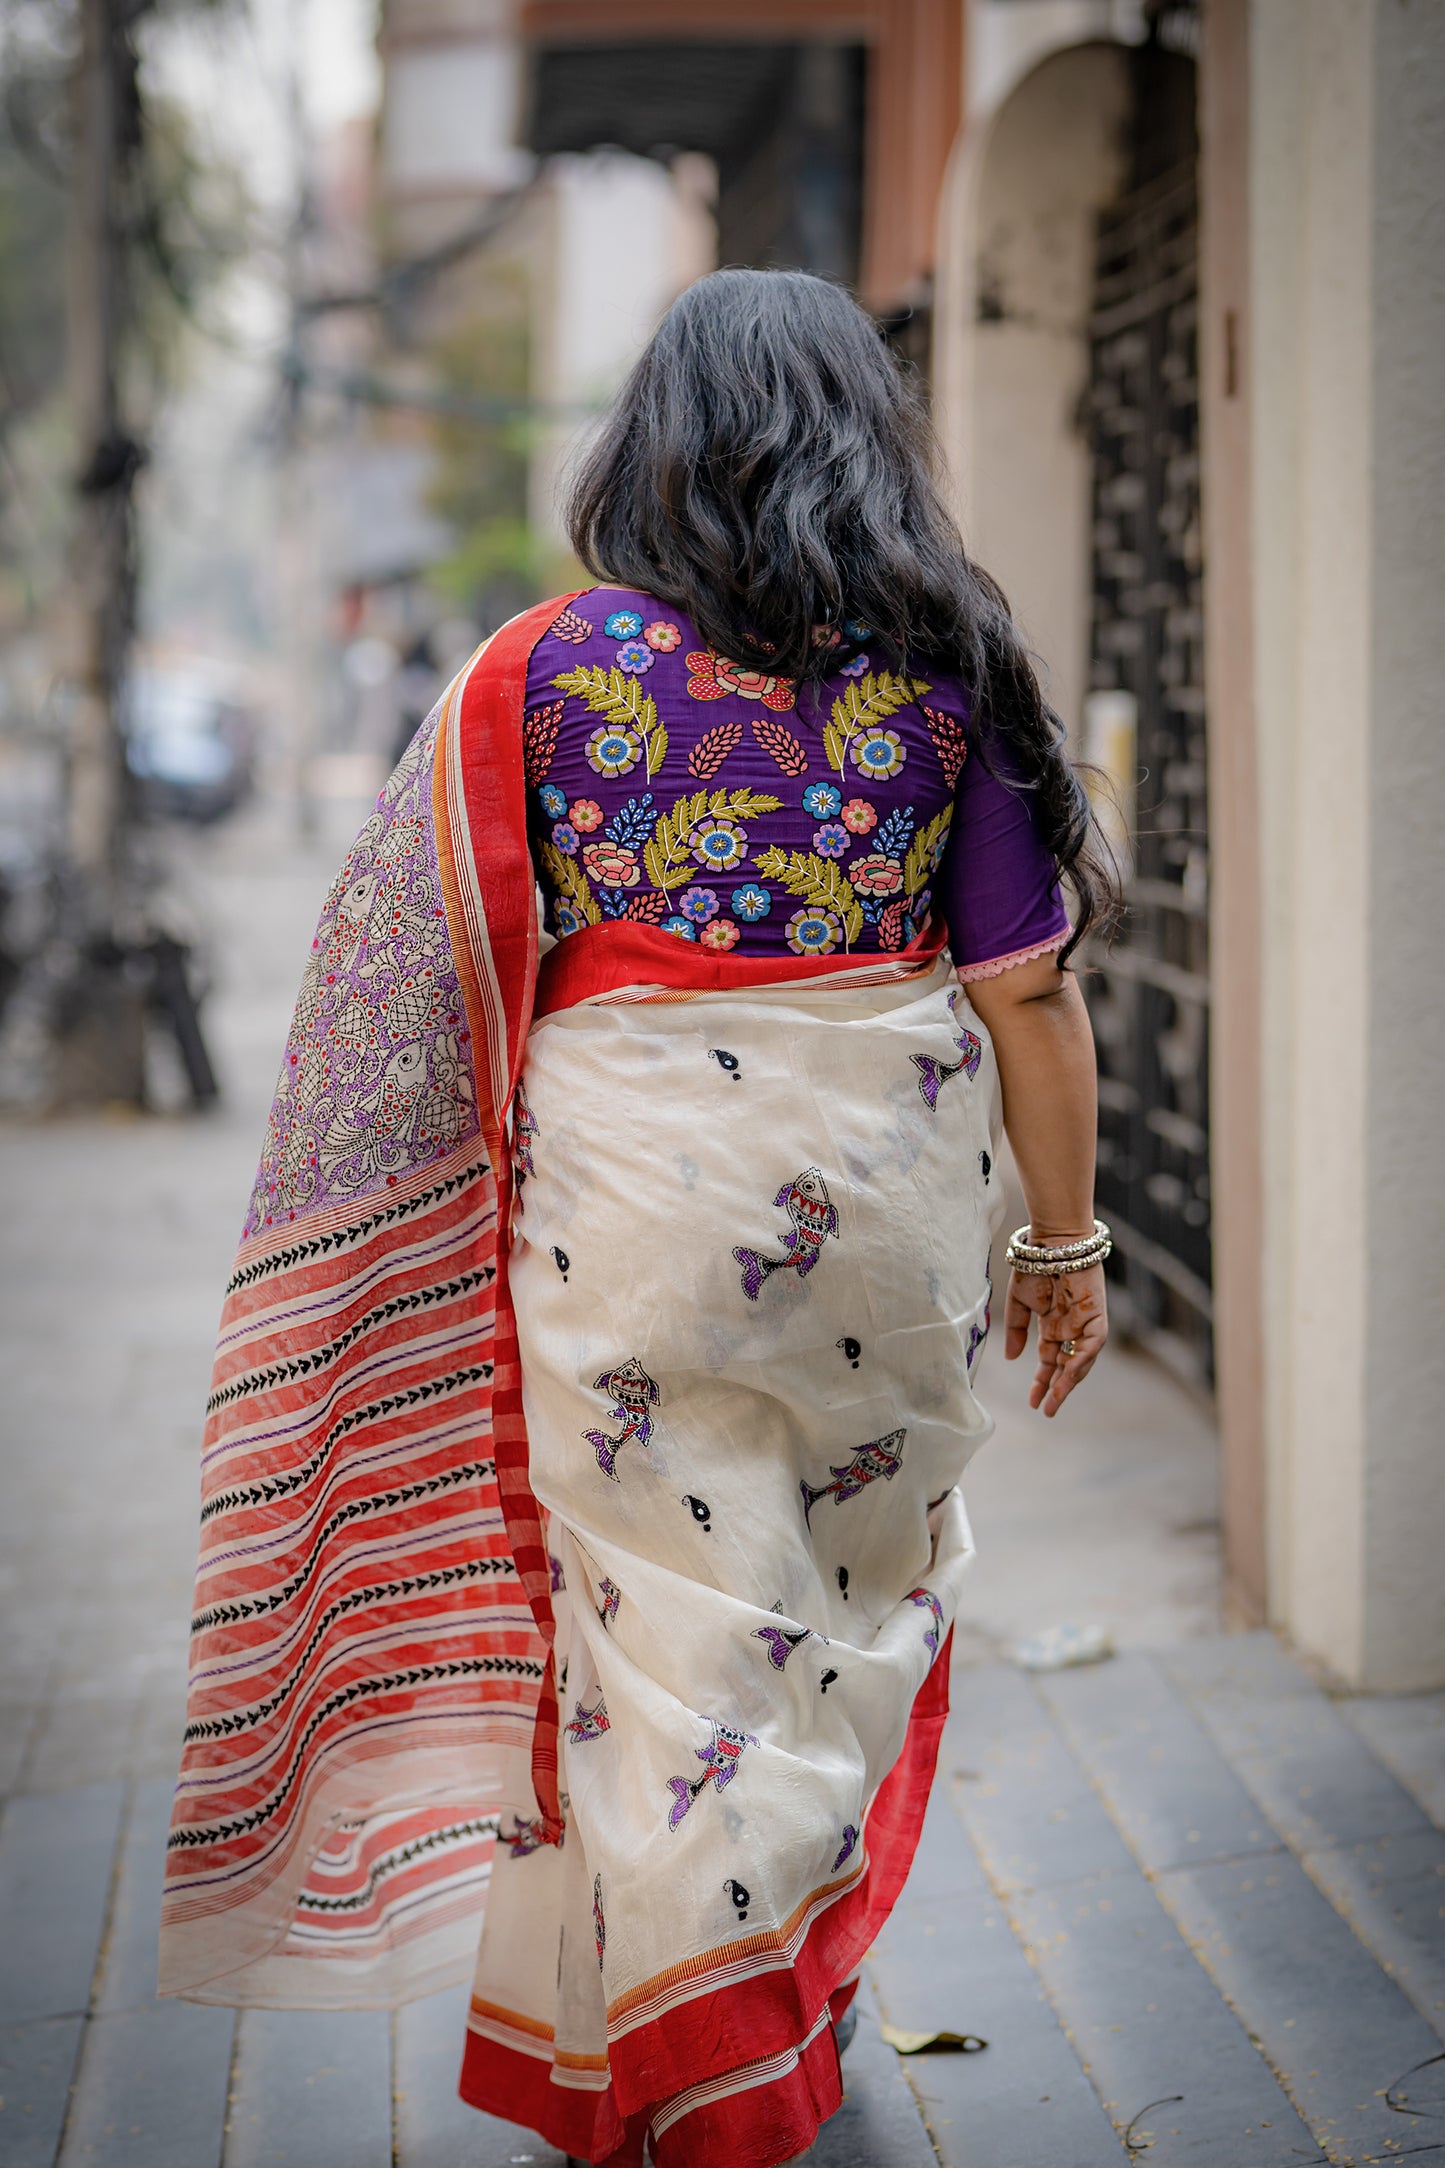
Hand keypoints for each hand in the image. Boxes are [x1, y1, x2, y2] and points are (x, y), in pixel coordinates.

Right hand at [1003, 1261, 1107, 1416]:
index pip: (1050, 1362)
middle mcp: (1071, 1328)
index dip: (1042, 1382)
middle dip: (1057, 1388)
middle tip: (1047, 1410)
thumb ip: (1016, 1330)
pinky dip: (1084, 1357)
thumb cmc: (1034, 1265)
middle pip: (1067, 1366)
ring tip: (1057, 1397)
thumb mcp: (1018, 1302)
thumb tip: (1013, 1358)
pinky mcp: (1097, 1313)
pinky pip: (1094, 1342)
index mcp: (1053, 1326)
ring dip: (1071, 1379)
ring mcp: (1085, 1322)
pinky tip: (1071, 1371)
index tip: (1033, 1403)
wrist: (1050, 1240)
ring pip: (1082, 1359)